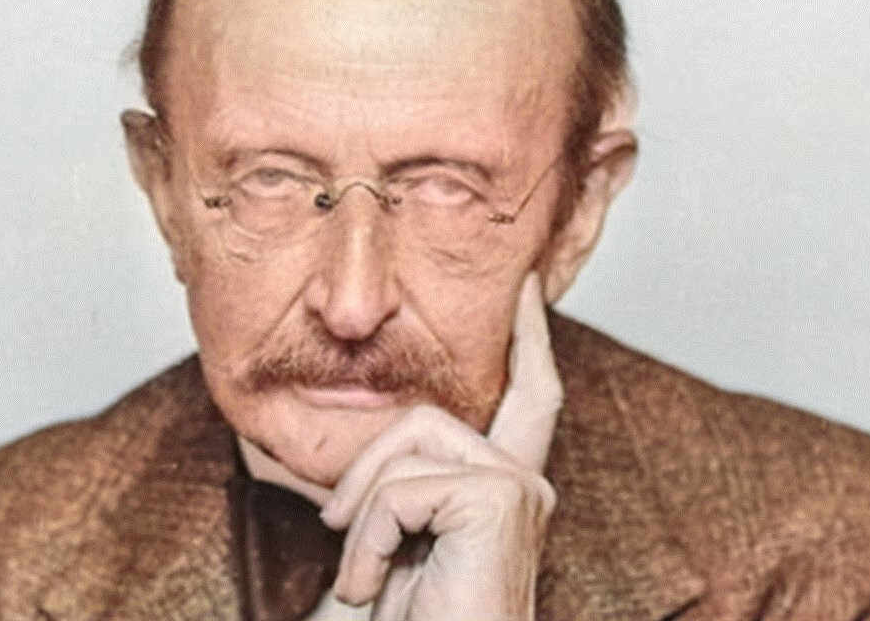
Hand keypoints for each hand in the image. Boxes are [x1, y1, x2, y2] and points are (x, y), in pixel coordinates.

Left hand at [318, 272, 562, 620]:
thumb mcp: (401, 539)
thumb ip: (408, 484)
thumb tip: (373, 452)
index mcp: (508, 485)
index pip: (530, 394)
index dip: (530, 336)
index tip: (525, 283)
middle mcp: (525, 480)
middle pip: (426, 416)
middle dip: (366, 467)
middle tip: (339, 529)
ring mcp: (516, 488)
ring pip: (406, 443)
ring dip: (359, 513)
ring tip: (363, 577)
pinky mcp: (496, 500)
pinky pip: (400, 487)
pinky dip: (367, 539)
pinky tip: (375, 587)